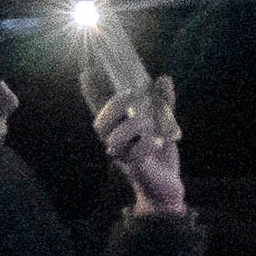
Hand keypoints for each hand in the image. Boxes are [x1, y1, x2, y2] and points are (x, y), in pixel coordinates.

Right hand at [93, 74, 186, 216]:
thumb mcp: (163, 123)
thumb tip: (163, 78)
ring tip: (148, 122)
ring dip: (131, 125)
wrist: (167, 185)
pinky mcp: (135, 167)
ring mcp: (123, 155)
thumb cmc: (158, 151)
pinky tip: (157, 142)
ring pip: (114, 138)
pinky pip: (135, 155)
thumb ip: (163, 102)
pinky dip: (146, 145)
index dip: (92, 91)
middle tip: (133, 91)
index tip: (88, 70)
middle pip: (100, 123)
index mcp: (118, 127)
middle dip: (114, 105)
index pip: (99, 108)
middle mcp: (115, 140)